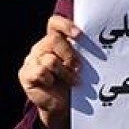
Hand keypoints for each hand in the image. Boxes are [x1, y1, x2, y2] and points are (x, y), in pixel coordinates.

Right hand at [19, 14, 81, 128]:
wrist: (61, 105)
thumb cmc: (74, 80)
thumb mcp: (80, 64)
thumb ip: (83, 51)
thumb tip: (103, 43)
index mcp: (55, 39)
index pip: (55, 23)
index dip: (65, 25)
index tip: (79, 35)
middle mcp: (42, 46)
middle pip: (53, 39)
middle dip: (69, 54)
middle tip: (79, 67)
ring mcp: (32, 59)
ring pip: (49, 59)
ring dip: (65, 72)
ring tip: (73, 80)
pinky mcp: (25, 73)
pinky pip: (40, 72)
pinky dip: (50, 79)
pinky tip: (52, 84)